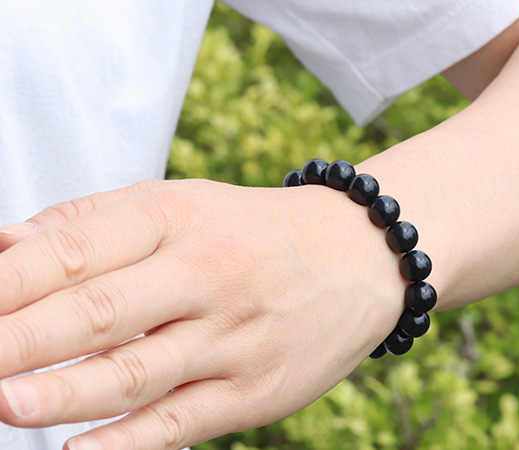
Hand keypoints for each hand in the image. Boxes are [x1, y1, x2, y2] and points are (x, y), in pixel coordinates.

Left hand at [0, 179, 405, 449]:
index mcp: (177, 219)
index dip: (6, 282)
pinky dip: (126, 442)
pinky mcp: (254, 389)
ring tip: (4, 403)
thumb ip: (92, 222)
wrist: (359, 256)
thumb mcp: (181, 203)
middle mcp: (206, 275)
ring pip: (134, 373)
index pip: (74, 249)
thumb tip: (3, 247)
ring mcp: (233, 337)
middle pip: (97, 311)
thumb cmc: (252, 231)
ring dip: (62, 394)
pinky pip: (181, 421)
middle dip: (16, 340)